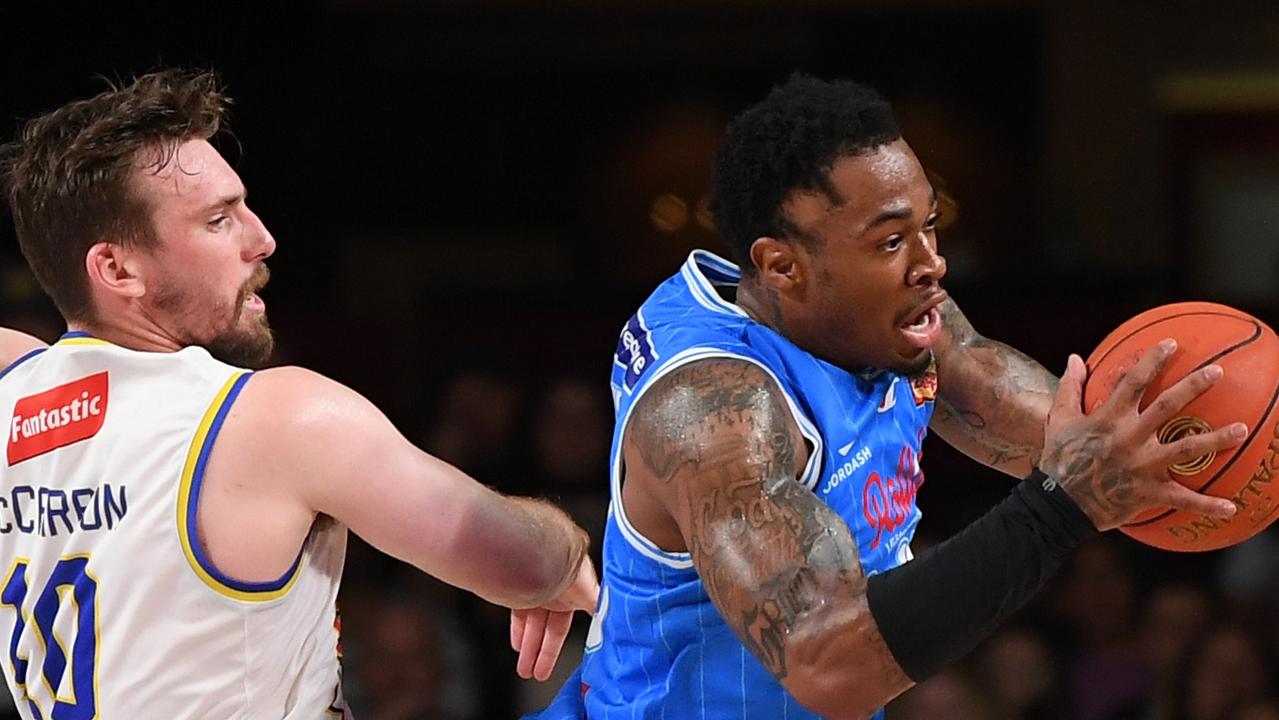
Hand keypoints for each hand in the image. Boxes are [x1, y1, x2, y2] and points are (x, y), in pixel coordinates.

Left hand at [511, 555, 599, 680]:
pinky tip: (517, 644)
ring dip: (530, 647)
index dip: (566, 643)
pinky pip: (520, 613)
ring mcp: (539, 586)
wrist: (534, 550)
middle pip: (552, 627)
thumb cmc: (566, 564)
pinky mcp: (519, 586)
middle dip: (544, 652)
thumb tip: (616, 629)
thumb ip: (601, 611)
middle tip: (537, 673)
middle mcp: (561, 588)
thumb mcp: (590, 595)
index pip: (575, 620)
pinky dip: (519, 630)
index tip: (563, 661)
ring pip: (534, 623)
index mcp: (580, 588)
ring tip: (525, 668)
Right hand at [1039, 340, 1245, 530]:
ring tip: (1242, 429)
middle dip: (1193, 386)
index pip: (1133, 382)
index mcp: (1109, 418)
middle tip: (1217, 371)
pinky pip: (1182, 499)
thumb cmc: (1058, 458)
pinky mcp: (1148, 493)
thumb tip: (1074, 358)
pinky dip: (1207, 505)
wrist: (1058, 503)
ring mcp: (1142, 466)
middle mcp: (1129, 438)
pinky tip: (1231, 507)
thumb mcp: (1059, 420)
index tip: (1171, 344)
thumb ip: (1069, 388)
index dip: (1152, 361)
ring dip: (1216, 440)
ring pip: (1186, 449)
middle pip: (1167, 407)